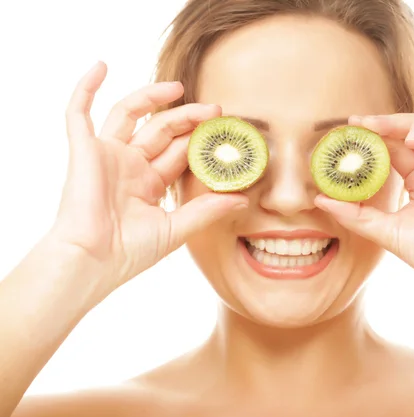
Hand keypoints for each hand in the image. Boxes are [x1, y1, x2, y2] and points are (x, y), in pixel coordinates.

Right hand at [49, 61, 247, 299]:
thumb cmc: (130, 252)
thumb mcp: (178, 229)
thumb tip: (243, 199)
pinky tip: (101, 66)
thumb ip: (208, 211)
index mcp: (150, 183)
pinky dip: (86, 88)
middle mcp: (130, 165)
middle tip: (214, 109)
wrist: (93, 261)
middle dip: (188, 117)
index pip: (179, 151)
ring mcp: (107, 155)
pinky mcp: (84, 151)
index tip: (225, 130)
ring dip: (152, 96)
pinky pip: (78, 113)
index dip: (200, 139)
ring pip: (130, 114)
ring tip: (178, 87)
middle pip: (161, 130)